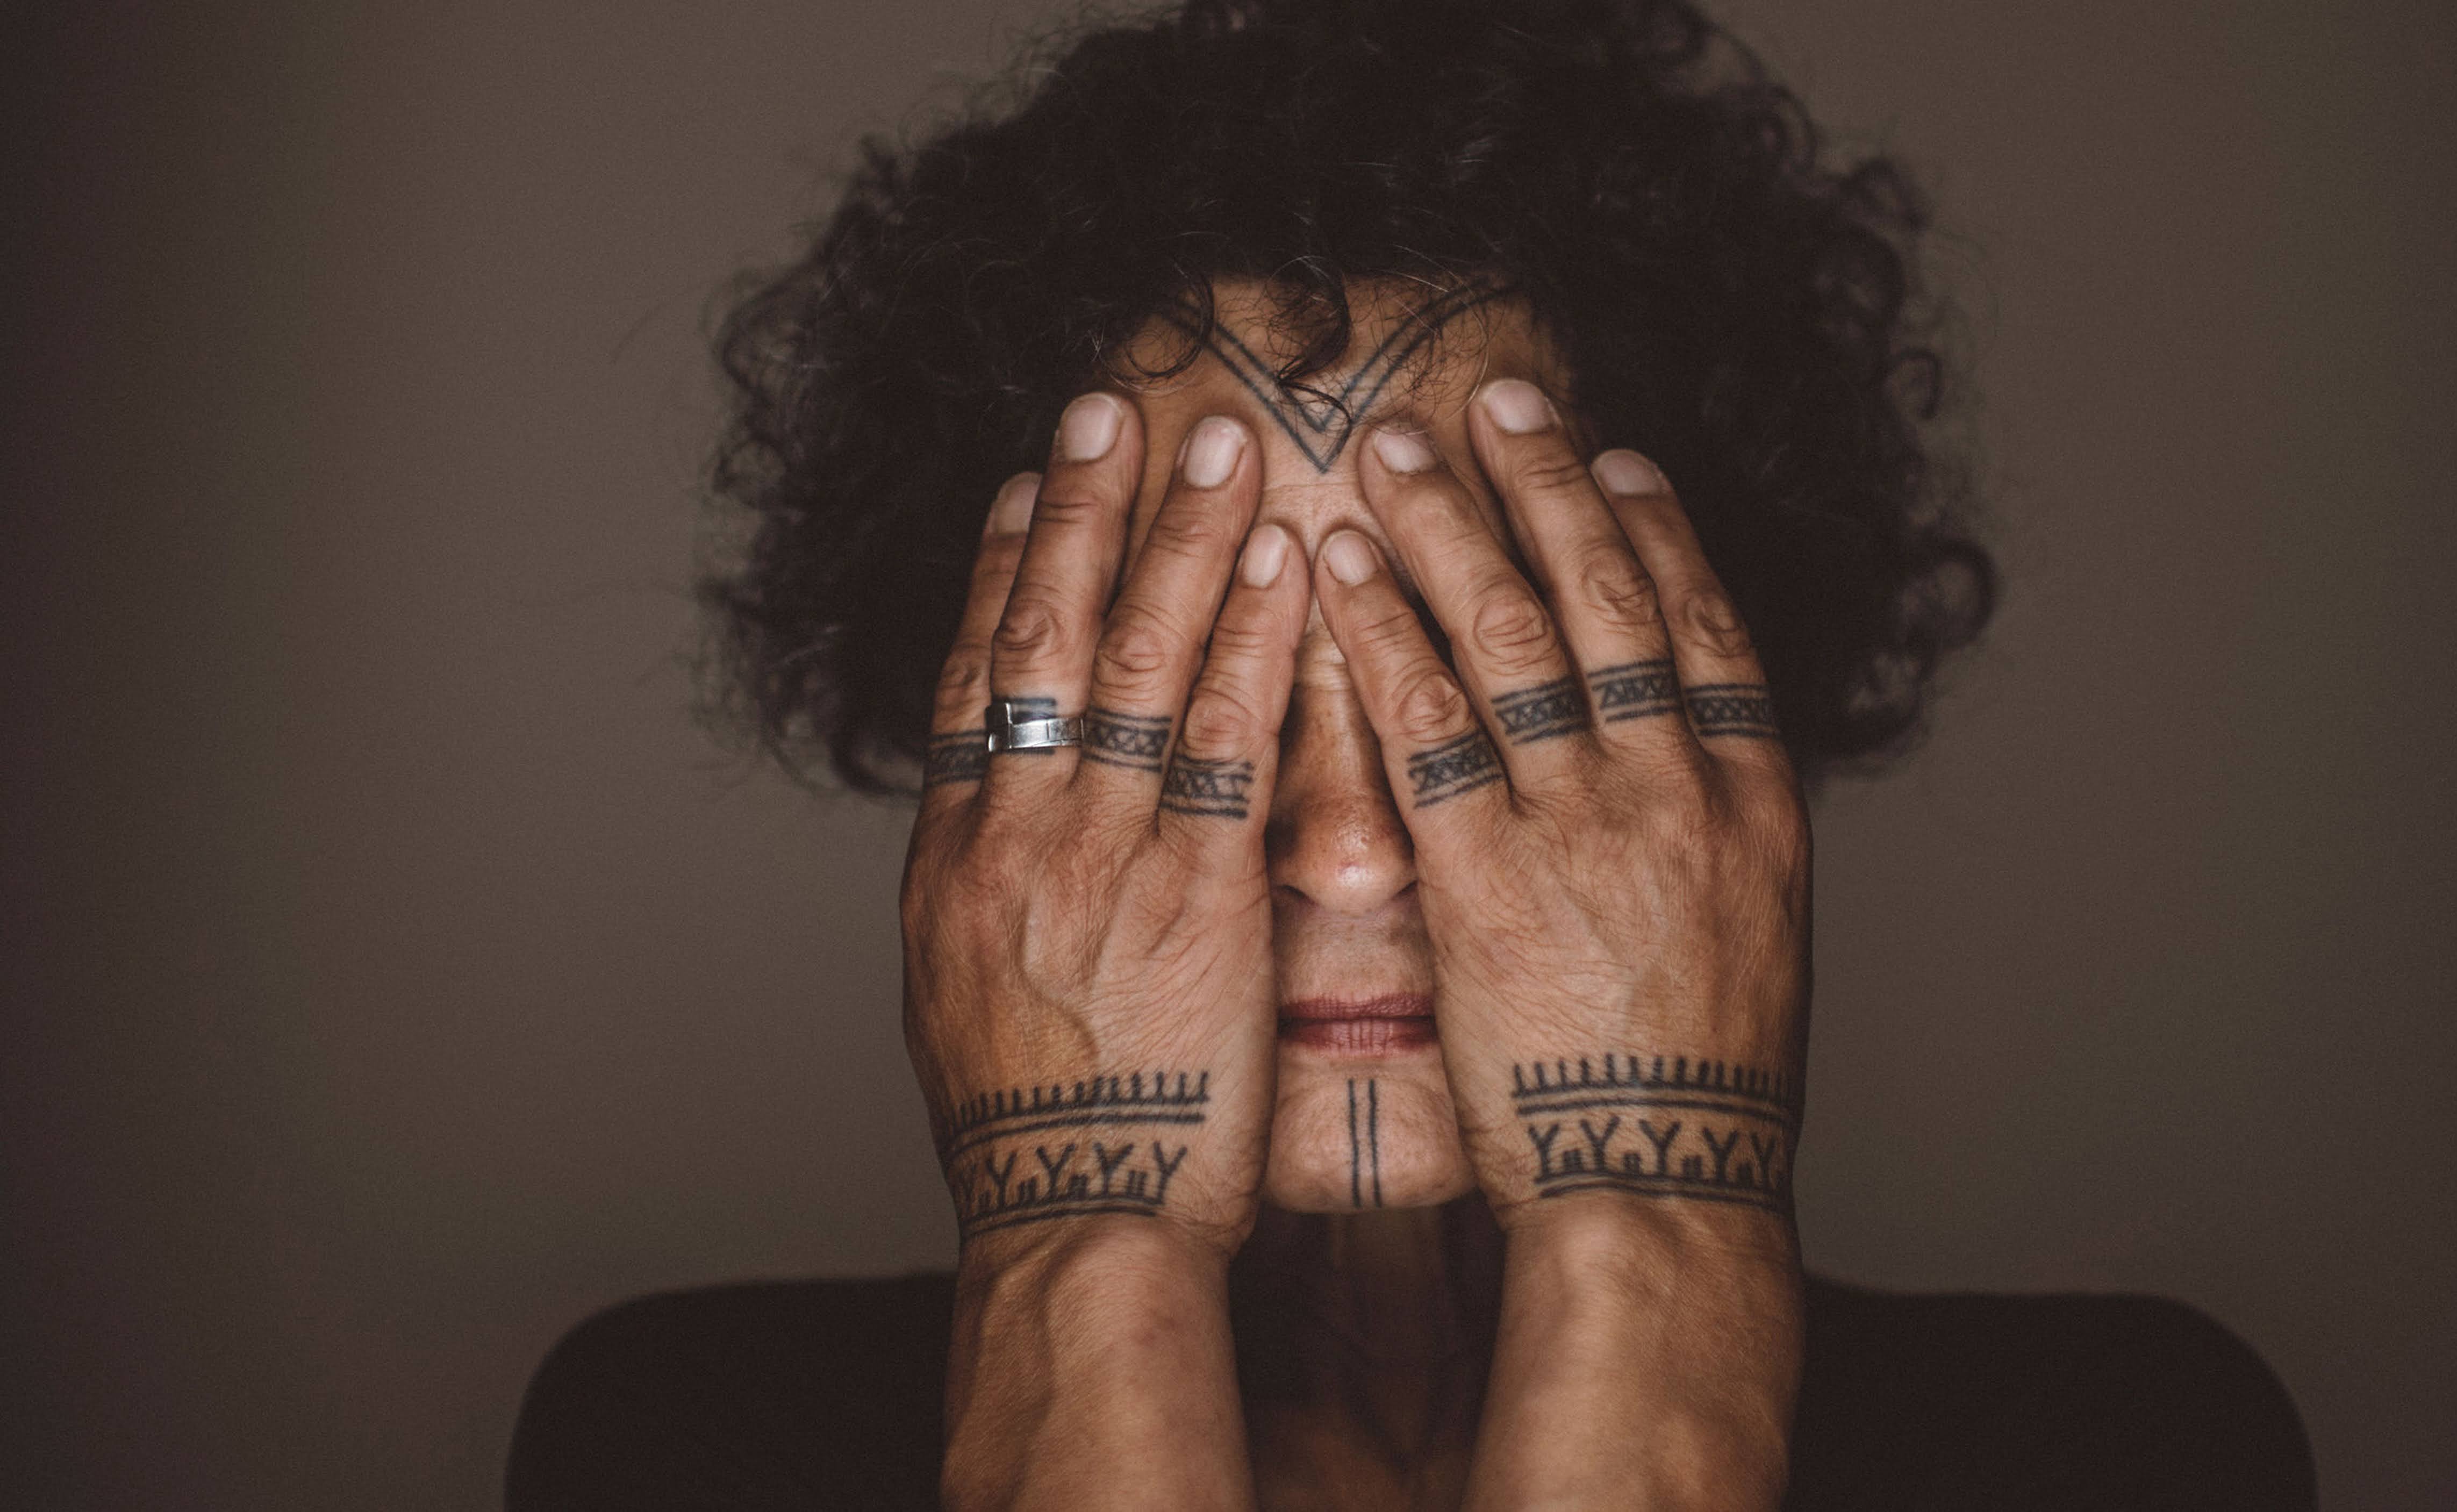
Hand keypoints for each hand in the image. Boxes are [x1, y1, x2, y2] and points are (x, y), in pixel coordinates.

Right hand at [900, 393, 1306, 1260]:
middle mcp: (1017, 831)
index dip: (1003, 567)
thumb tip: (1006, 820)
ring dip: (1179, 543)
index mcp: (955, 853)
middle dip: (1084, 511)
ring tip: (1216, 444)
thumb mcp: (967, 988)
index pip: (972, 674)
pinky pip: (1231, 742)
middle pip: (1046, 636)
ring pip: (1138, 665)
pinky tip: (1285, 566)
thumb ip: (991, 885)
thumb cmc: (1037, 1126)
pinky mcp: (1200, 894)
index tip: (1029, 481)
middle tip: (1111, 404)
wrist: (1076, 1219)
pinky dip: (1256, 645)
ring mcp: (1104, 856)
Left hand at [1312, 378, 1811, 1229]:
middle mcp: (1679, 785)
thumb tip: (1674, 758)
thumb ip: (1709, 827)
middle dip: (1549, 486)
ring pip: (1515, 630)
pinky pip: (1426, 719)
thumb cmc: (1696, 1078)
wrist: (1662, 1183)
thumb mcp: (1748, 930)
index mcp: (1754, 798)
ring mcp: (1587, 822)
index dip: (1661, 531)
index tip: (1619, 457)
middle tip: (1500, 398)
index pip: (1712, 626)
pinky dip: (1382, 629)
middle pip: (1610, 597)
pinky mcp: (1488, 872)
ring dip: (1452, 524)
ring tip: (1398, 443)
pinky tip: (1339, 563)